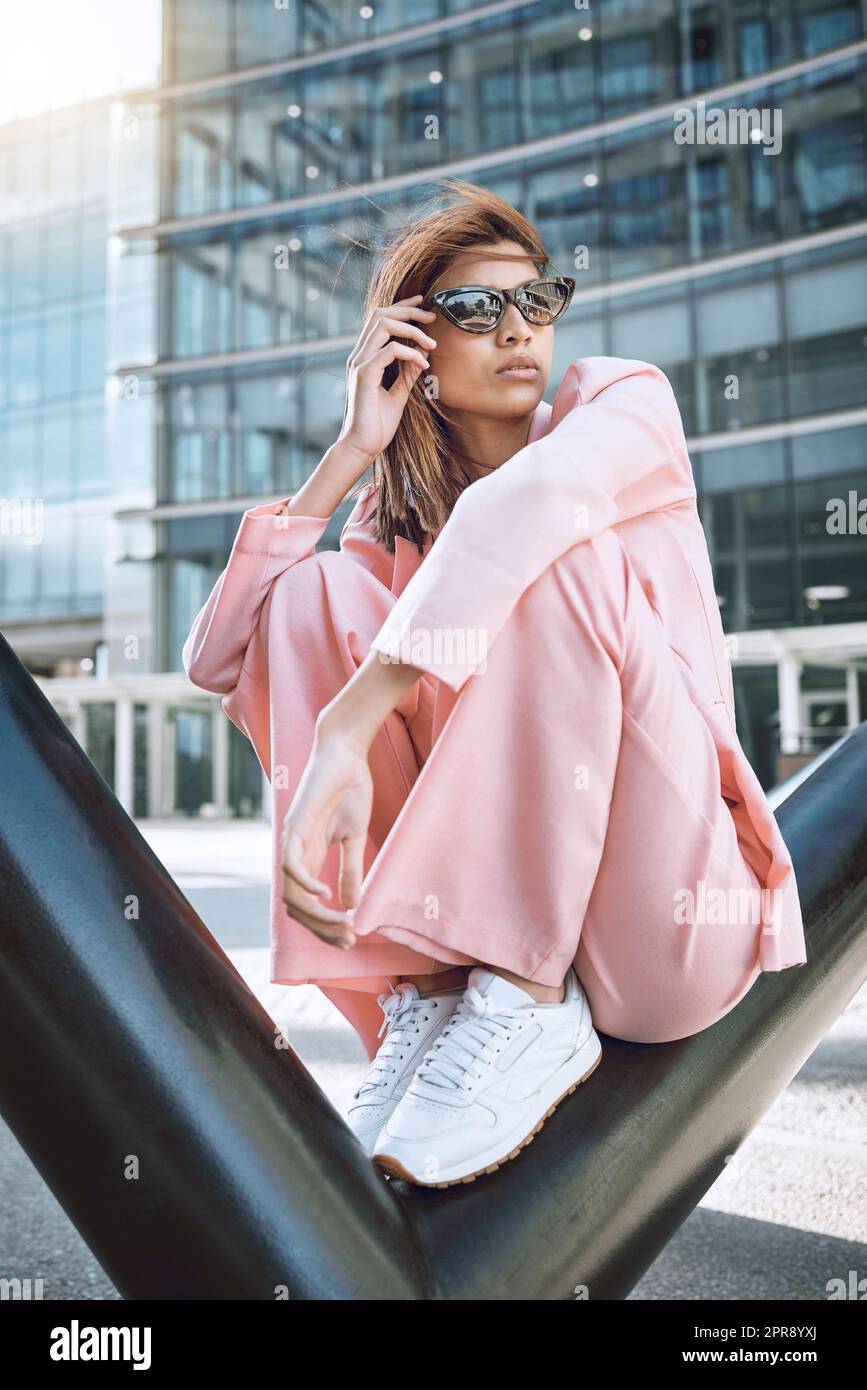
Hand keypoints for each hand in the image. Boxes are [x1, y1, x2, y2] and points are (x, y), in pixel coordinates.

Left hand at [280, 726, 373, 948]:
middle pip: (296, 907)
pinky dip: (306, 885)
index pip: (306, 904)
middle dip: (322, 928)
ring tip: (342, 923)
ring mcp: (292, 841)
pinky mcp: (295, 826)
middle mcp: (294, 854)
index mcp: (308, 858)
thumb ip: (351, 869)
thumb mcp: (354, 837)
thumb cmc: (349, 789)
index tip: (350, 937)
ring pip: (291, 893)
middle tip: (348, 938)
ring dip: (316, 914)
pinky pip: (291, 866)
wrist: (345, 753)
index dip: (325, 925)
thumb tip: (353, 904)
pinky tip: (326, 894)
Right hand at [337, 293, 437, 462]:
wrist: (363, 447)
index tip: (422, 304)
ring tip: (431, 343)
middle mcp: (359, 356)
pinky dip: (411, 354)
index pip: (380, 319)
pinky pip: (390, 350)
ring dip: (412, 330)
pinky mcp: (364, 375)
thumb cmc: (378, 425)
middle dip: (409, 311)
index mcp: (365, 357)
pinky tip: (423, 366)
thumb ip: (407, 374)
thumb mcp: (398, 394)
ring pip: (383, 325)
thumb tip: (422, 354)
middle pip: (381, 314)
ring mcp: (359, 363)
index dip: (401, 307)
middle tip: (432, 319)